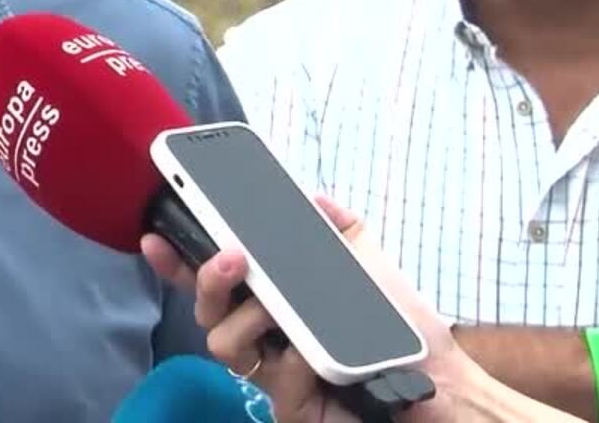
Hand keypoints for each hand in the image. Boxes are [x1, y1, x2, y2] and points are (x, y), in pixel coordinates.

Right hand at [140, 197, 471, 422]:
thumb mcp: (371, 264)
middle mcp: (266, 336)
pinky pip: (276, 382)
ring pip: (224, 344)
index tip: (156, 234)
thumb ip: (339, 229)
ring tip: (284, 311)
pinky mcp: (294, 408)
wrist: (442, 384)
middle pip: (207, 309)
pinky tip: (320, 354)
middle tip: (234, 257)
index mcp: (275, 300)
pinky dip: (299, 361)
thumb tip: (313, 198)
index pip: (215, 279)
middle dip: (208, 278)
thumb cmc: (402, 330)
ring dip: (251, 318)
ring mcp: (276, 374)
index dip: (179, 260)